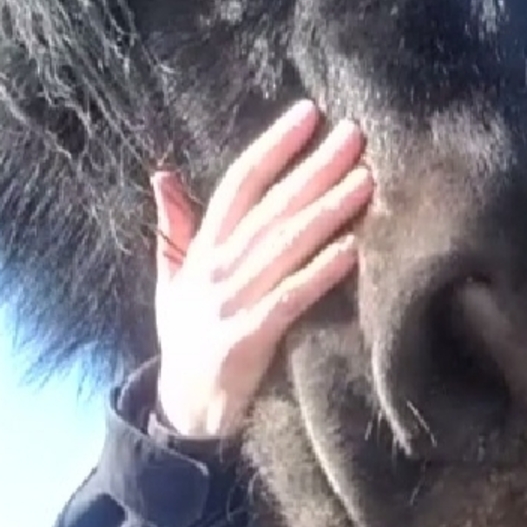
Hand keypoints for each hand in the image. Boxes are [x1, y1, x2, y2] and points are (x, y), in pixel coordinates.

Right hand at [151, 100, 373, 439]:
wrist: (181, 413)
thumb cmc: (186, 342)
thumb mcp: (171, 282)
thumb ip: (174, 229)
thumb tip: (162, 176)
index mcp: (203, 250)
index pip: (239, 184)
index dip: (273, 146)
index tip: (309, 113)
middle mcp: (215, 270)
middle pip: (270, 208)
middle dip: (313, 168)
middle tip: (355, 134)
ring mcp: (230, 304)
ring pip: (283, 247)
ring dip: (326, 211)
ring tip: (365, 181)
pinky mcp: (246, 341)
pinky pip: (288, 300)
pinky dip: (318, 274)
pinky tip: (350, 251)